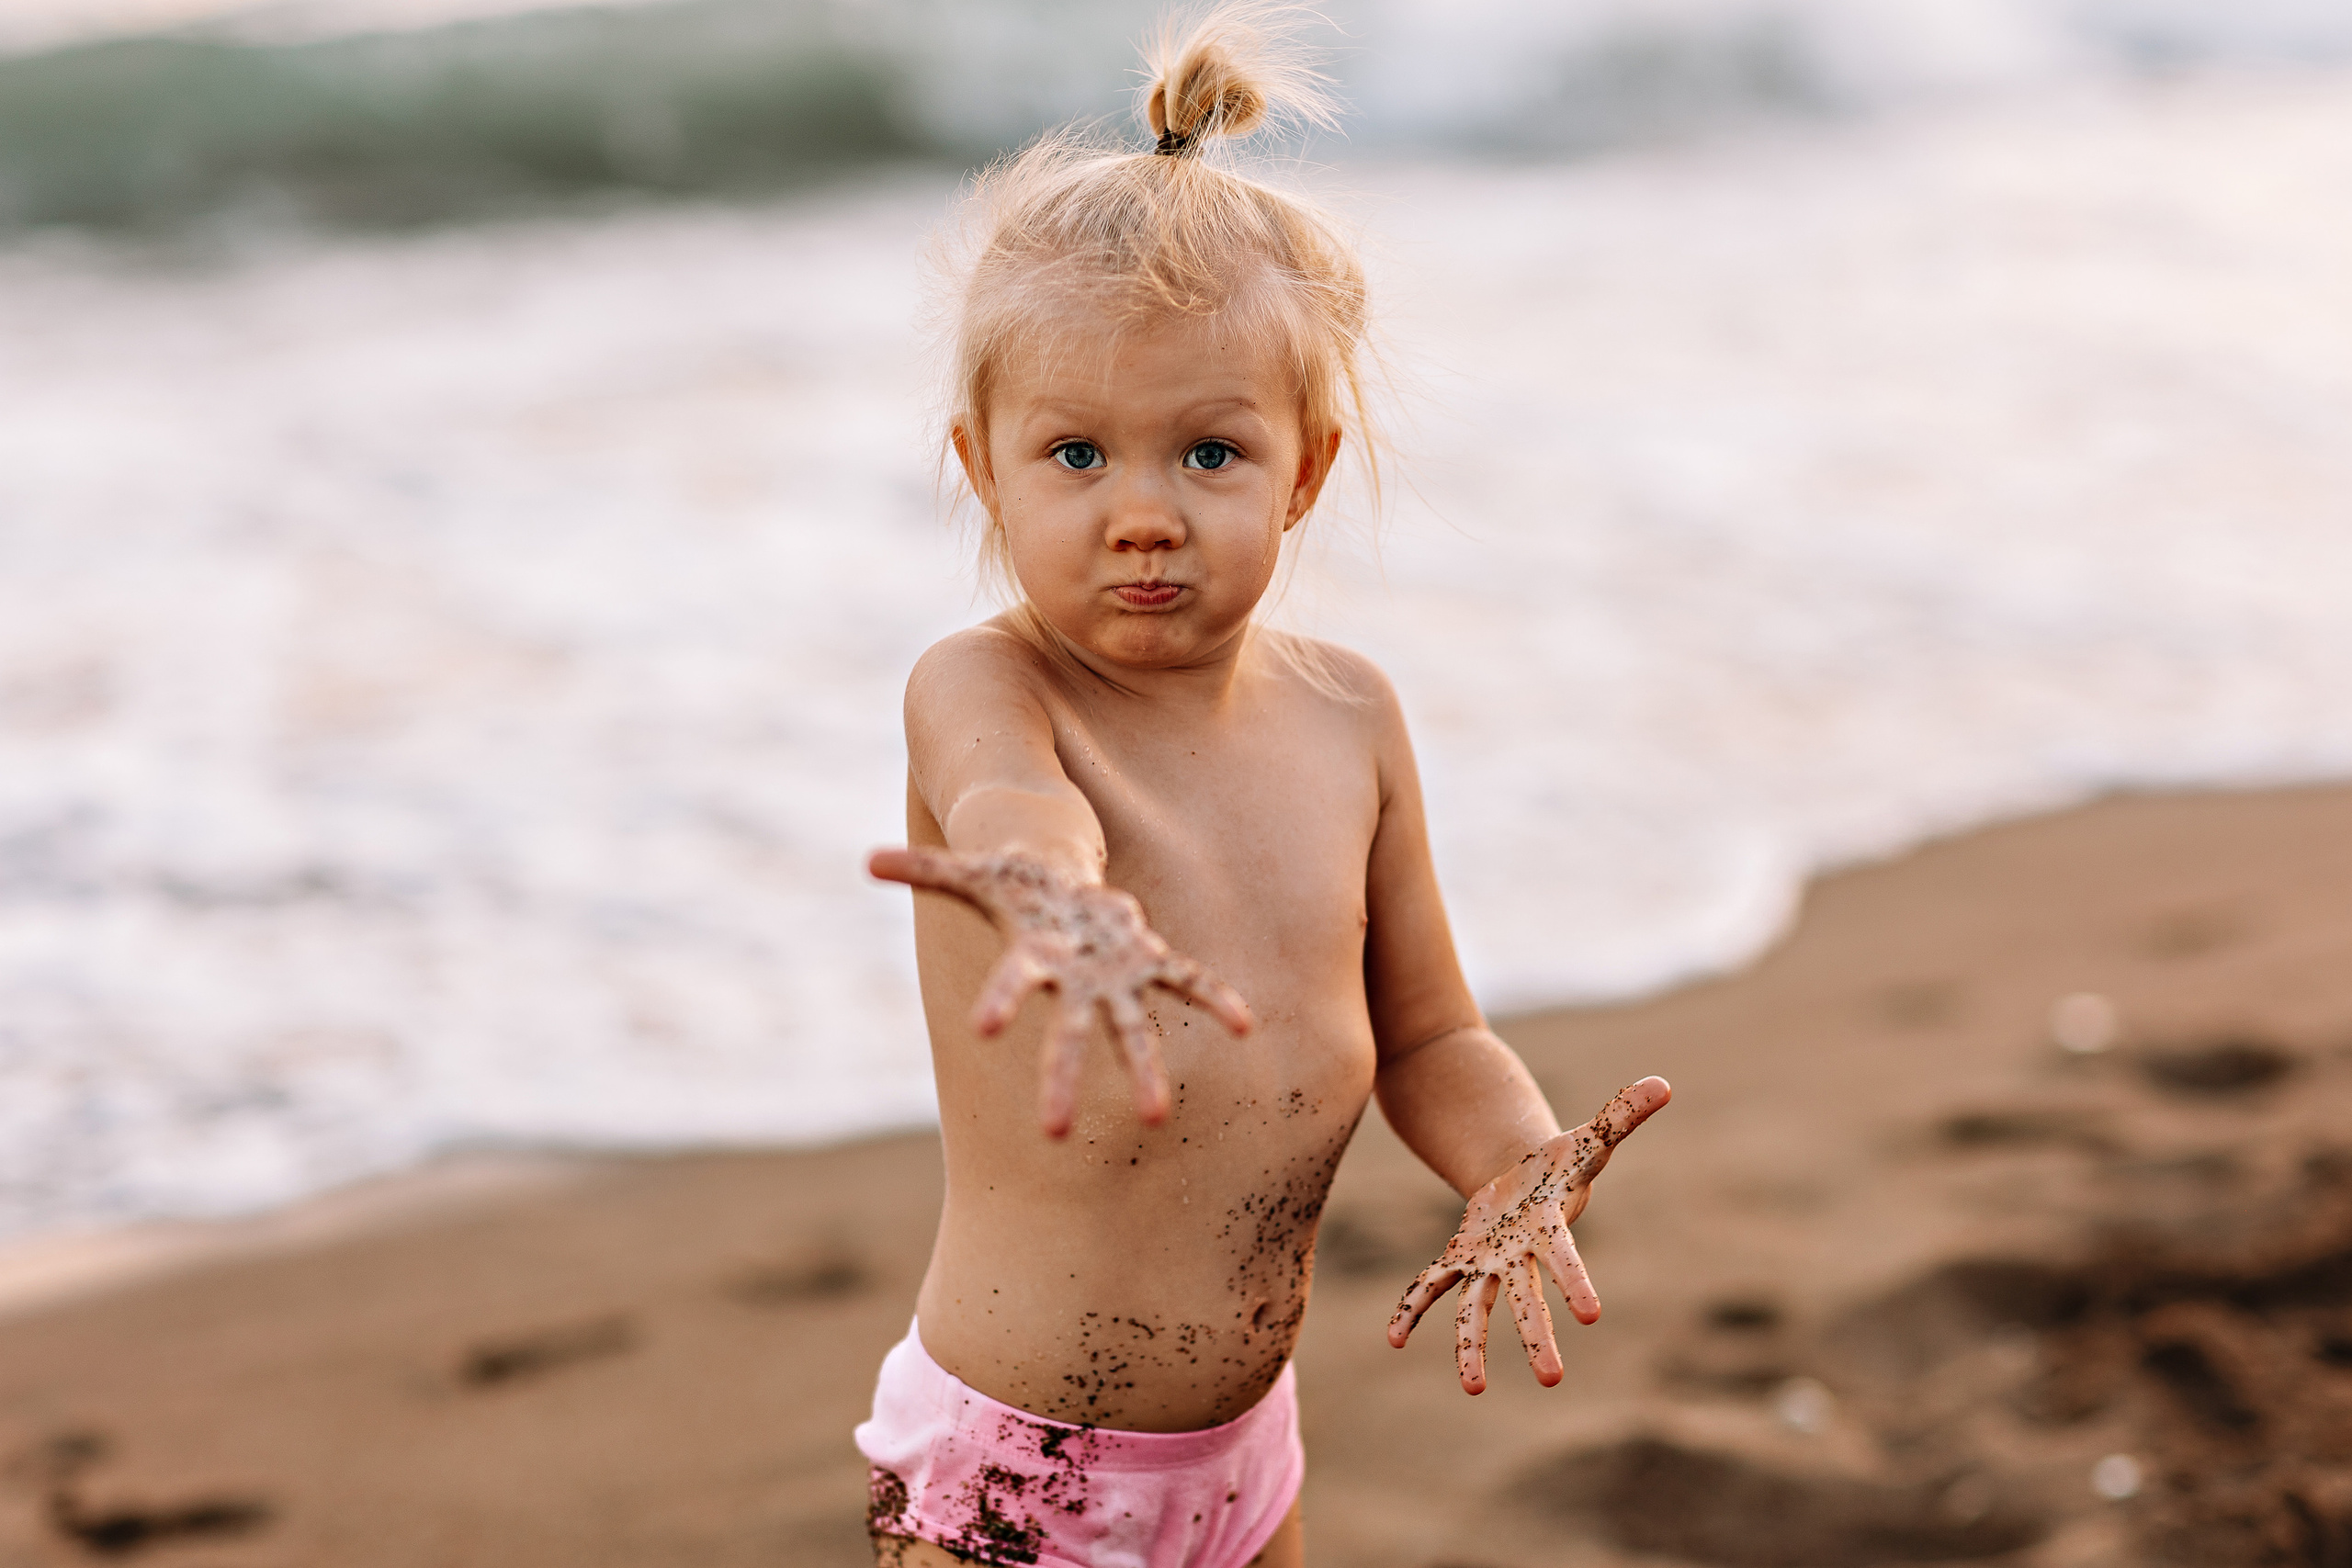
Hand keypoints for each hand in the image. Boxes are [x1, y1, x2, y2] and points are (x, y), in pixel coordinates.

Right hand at [869, 846, 1253, 1136]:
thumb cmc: (1015, 885)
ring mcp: (1115, 977)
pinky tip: (1244, 1025)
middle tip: (1056, 1131)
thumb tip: (866, 861)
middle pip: (1068, 1033)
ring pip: (1132, 1027)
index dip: (1002, 999)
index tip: (986, 1028)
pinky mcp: (1149, 960)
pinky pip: (1187, 980)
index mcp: (1032, 957)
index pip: (1013, 983)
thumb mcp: (973, 869)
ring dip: (1143, 1069)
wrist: (1059, 886)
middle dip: (1063, 1077)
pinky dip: (1213, 998)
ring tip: (1156, 1117)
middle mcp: (1074, 980)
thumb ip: (924, 869)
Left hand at [1388, 1077, 1670, 1392]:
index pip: (1565, 1258)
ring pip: (1476, 1308)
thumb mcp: (1589, 1136)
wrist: (1527, 1181)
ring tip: (1472, 1388)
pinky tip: (1394, 1338)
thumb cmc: (1562, 1163)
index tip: (1590, 1314)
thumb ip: (1623, 1114)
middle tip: (1551, 1379)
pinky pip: (1431, 1286)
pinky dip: (1412, 1308)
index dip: (1575, 1281)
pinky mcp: (1460, 1258)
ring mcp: (1488, 1263)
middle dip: (1537, 1337)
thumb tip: (1665, 1083)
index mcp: (1548, 1231)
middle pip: (1527, 1299)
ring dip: (1471, 1346)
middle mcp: (1519, 1257)